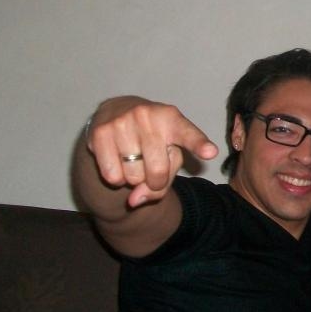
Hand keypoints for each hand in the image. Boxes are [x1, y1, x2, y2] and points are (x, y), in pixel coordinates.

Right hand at [86, 96, 218, 207]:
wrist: (117, 110)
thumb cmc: (152, 137)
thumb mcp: (167, 152)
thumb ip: (163, 181)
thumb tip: (134, 201)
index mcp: (172, 118)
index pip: (188, 134)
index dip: (199, 144)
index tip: (210, 152)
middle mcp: (148, 116)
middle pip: (157, 171)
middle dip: (155, 182)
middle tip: (152, 172)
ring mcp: (123, 122)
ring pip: (132, 177)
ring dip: (133, 179)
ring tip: (133, 161)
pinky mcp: (100, 133)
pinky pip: (112, 176)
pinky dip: (116, 179)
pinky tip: (118, 163)